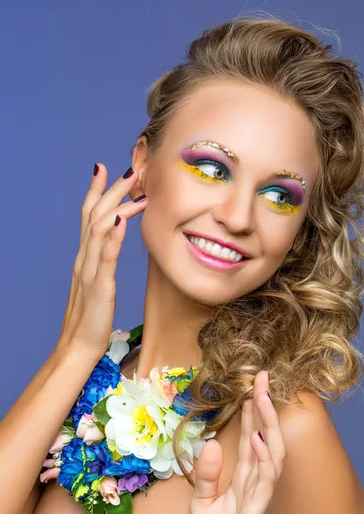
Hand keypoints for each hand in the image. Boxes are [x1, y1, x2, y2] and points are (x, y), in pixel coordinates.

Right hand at [58, 163, 146, 355]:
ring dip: (117, 206)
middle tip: (130, 169)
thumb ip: (103, 258)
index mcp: (85, 257)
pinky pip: (104, 258)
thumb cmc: (91, 316)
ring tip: (136, 190)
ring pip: (98, 230)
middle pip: (93, 215)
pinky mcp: (99, 287)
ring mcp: (89, 271)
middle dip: (111, 190)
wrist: (78, 346)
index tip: (103, 167)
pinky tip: (120, 221)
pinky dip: (112, 237)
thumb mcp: (97, 281)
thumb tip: (114, 235)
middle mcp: (84, 259)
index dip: (95, 190)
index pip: (88, 215)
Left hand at [189, 371, 285, 513]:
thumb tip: (211, 444)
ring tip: (261, 396)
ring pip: (273, 452)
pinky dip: (266, 456)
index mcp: (244, 478)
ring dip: (269, 423)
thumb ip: (206, 474)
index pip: (252, 437)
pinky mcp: (257, 511)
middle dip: (264, 407)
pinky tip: (259, 436)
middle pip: (265, 437)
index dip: (253, 412)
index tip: (251, 386)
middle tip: (261, 377)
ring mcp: (260, 495)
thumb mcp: (201, 502)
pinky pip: (267, 480)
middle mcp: (256, 482)